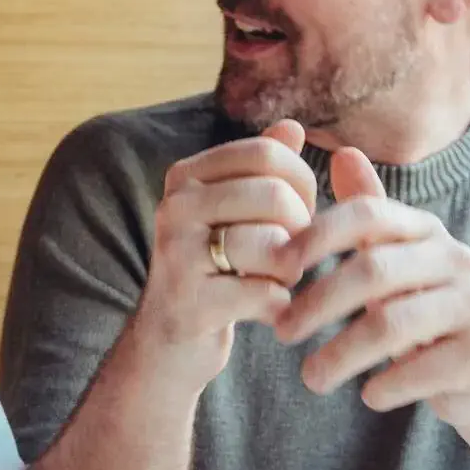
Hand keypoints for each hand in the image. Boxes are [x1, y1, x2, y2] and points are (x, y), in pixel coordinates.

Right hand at [128, 120, 317, 386]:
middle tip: (286, 256)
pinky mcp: (190, 304)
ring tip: (272, 282)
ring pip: (274, 247)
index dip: (301, 185)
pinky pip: (266, 295)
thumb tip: (292, 127)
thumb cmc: (212, 272)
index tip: (295, 215)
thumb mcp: (233, 214)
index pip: (268, 153)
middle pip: (276, 197)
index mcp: (186, 176)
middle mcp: (175, 207)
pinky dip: (278, 307)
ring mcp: (177, 255)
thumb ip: (262, 170)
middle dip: (299, 232)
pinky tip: (263, 310)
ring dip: (289, 272)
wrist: (168, 342)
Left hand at [277, 149, 469, 435]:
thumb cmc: (417, 309)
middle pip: (372, 270)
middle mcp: (454, 258)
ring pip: (391, 323)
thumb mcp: (389, 260)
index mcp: (423, 229)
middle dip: (317, 303)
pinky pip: (421, 368)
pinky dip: (385, 385)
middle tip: (281, 332)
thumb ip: (362, 218)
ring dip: (341, 354)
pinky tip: (366, 396)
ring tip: (310, 377)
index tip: (276, 268)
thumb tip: (343, 152)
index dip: (316, 236)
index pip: (365, 214)